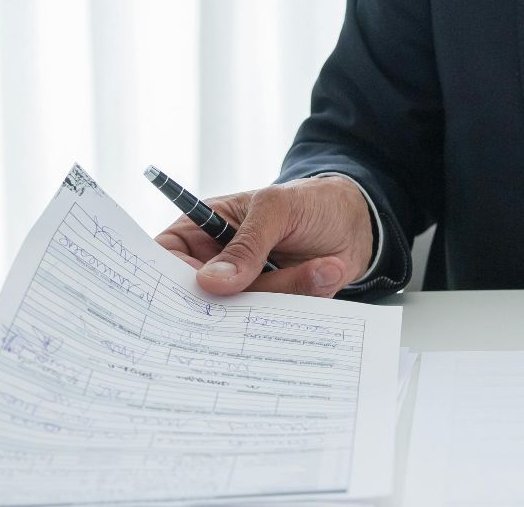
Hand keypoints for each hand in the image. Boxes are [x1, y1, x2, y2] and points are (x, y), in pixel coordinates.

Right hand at [153, 174, 374, 297]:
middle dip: (236, 299)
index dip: (170, 284)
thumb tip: (212, 283)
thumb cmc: (309, 201)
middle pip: (200, 299)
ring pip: (241, 315)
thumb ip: (247, 244)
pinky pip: (272, 323)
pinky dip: (300, 305)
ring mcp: (243, 291)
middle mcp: (215, 266)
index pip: (165, 261)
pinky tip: (323, 274)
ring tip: (322, 265)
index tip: (199, 296)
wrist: (357, 221)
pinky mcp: (271, 309)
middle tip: (269, 288)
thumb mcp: (277, 208)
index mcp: (200, 232)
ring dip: (284, 293)